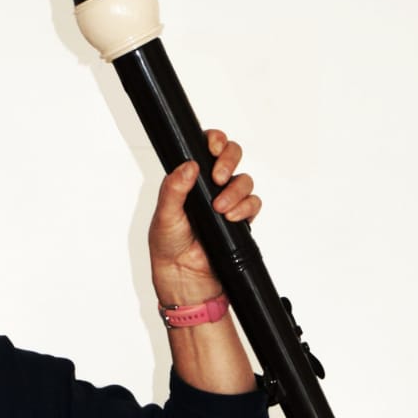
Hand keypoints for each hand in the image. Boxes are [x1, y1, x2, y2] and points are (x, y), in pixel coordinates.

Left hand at [147, 129, 260, 305]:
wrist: (183, 276)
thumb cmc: (168, 245)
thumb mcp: (164, 215)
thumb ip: (174, 189)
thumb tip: (189, 166)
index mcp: (189, 180)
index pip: (206, 148)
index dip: (214, 141)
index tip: (213, 147)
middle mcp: (210, 186)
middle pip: (231, 156)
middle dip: (229, 160)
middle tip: (218, 177)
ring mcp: (226, 201)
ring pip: (244, 180)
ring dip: (235, 190)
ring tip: (220, 208)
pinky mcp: (240, 218)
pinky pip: (253, 203)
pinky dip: (246, 207)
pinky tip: (232, 217)